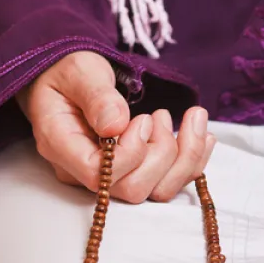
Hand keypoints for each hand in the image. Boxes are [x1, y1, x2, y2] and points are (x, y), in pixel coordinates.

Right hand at [17, 51, 215, 202]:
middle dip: (162, 153)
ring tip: (188, 117)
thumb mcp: (80, 71)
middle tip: (161, 115)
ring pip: (157, 191)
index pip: (100, 175)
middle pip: (133, 189)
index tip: (144, 119)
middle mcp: (84, 171)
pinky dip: (194, 158)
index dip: (131, 154)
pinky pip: (170, 181)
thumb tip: (115, 125)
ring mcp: (111, 176)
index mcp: (62, 146)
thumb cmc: (69, 73)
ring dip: (185, 155)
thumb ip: (97, 96)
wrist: (71, 80)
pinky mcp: (134, 172)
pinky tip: (201, 131)